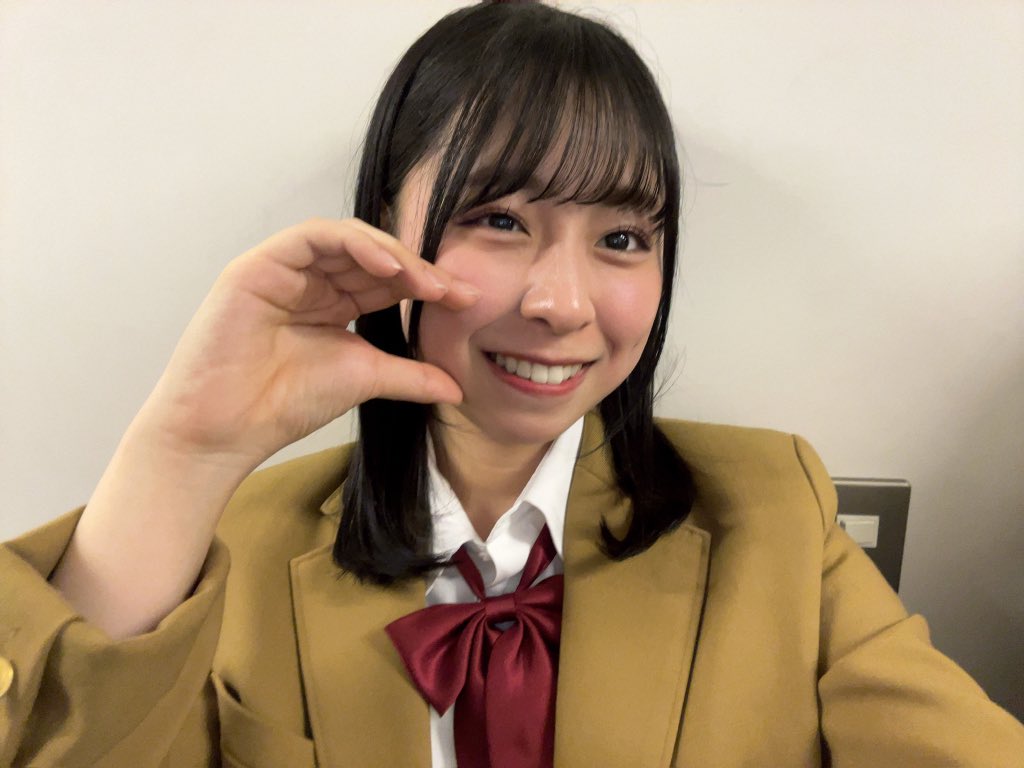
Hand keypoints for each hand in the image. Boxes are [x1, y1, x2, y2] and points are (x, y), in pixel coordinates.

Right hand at [137, 217, 478, 470]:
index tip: (466, 300)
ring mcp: (284, 269)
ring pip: (346, 239)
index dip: (426, 285)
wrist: (227, 431)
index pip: (386, 280)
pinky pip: (313, 237)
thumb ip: (409, 376)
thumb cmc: (284, 405)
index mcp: (332, 303)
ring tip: (424, 281)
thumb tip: (458, 387)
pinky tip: (388, 267)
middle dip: (417, 269)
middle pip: (371, 256)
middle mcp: (310, 280)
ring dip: (391, 254)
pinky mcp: (259, 265)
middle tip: (453, 290)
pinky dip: (353, 244)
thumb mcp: (363, 379)